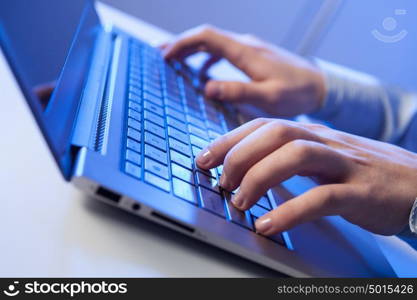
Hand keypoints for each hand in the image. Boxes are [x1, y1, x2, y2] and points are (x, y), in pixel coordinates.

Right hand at [163, 25, 325, 116]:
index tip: (166, 54)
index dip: (183, 42)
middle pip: (207, 36)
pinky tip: (205, 70)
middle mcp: (246, 45)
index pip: (207, 37)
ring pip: (215, 42)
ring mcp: (251, 48)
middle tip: (163, 56)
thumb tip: (207, 86)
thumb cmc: (297, 93)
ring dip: (194, 49)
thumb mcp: (268, 98)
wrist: (321, 85)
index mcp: (246, 53)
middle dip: (183, 44)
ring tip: (177, 61)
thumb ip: (238, 91)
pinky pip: (225, 50)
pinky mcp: (255, 55)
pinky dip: (209, 56)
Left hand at [196, 118, 416, 235]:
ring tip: (239, 201)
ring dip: (259, 178)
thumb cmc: (365, 172)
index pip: (263, 125)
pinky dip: (290, 211)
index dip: (229, 139)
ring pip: (294, 156)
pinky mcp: (360, 192)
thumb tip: (251, 166)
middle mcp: (325, 142)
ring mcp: (344, 165)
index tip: (204, 157)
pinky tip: (268, 225)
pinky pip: (321, 197)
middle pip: (274, 133)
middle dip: (238, 155)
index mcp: (313, 134)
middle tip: (220, 181)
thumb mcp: (324, 157)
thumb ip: (290, 156)